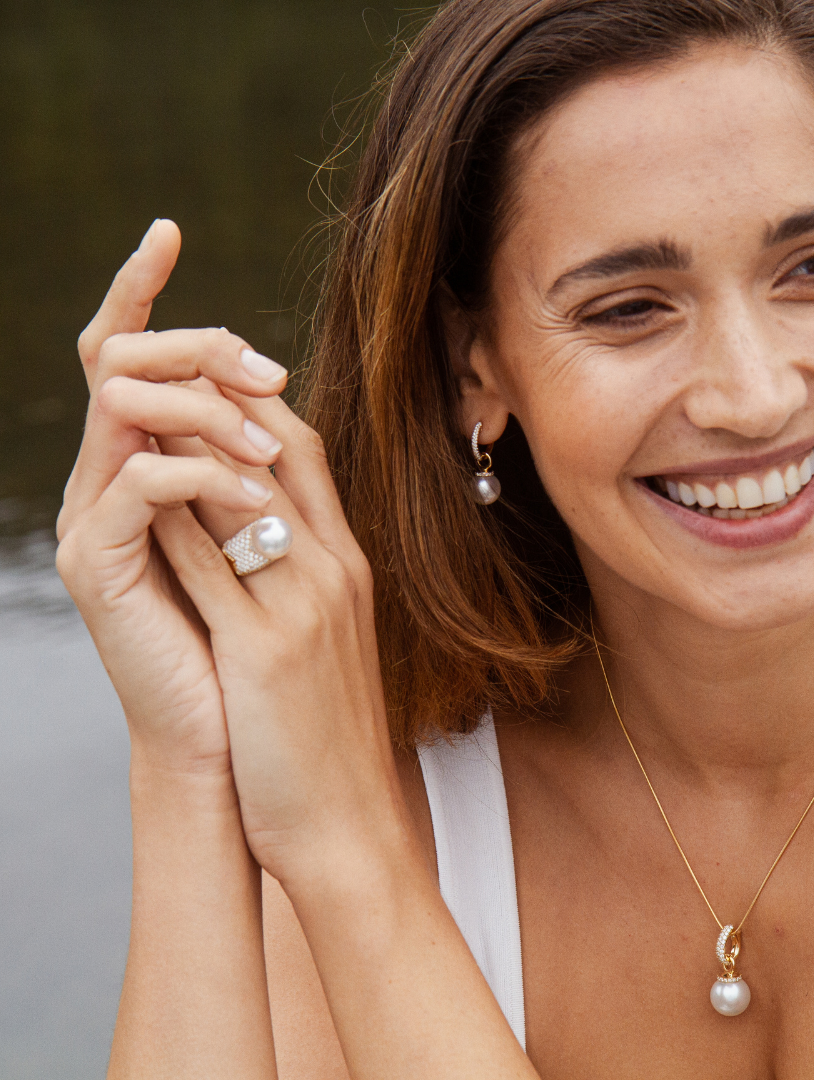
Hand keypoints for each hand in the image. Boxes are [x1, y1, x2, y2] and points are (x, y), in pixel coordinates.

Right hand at [56, 220, 288, 777]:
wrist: (231, 734)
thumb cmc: (251, 637)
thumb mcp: (258, 534)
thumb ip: (247, 465)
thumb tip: (266, 396)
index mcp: (143, 465)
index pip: (131, 358)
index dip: (142, 291)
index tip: (165, 225)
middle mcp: (106, 480)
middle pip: (119, 364)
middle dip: (196, 347)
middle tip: (265, 368)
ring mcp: (93, 520)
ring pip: (124, 413)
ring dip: (208, 412)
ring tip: (271, 448)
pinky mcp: (96, 566)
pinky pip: (137, 487)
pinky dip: (201, 477)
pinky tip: (254, 494)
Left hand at [58, 220, 403, 884]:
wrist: (349, 820)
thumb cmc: (330, 733)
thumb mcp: (326, 639)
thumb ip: (299, 573)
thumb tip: (246, 520)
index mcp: (349, 565)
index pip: (304, 453)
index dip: (249, 398)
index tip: (199, 372)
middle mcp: (335, 570)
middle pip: (277, 446)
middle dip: (214, 391)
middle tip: (156, 356)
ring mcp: (305, 605)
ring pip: (240, 488)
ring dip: (179, 435)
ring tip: (124, 399)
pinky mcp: (267, 648)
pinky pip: (209, 560)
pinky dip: (167, 511)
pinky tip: (127, 485)